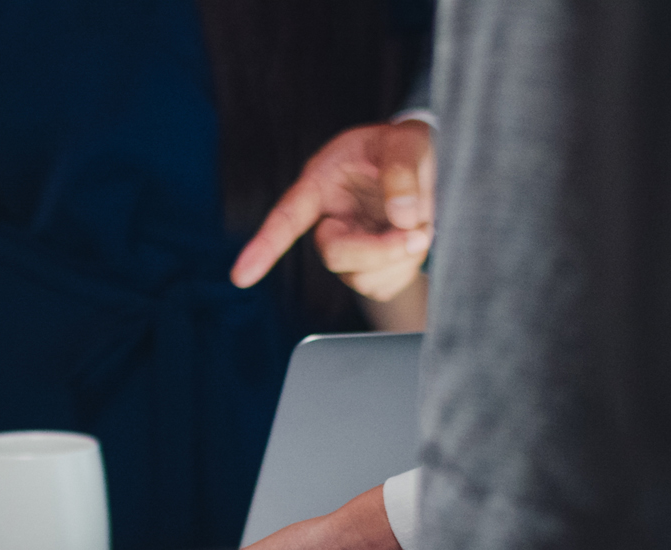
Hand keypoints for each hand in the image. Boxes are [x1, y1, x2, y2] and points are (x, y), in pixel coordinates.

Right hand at [231, 119, 433, 302]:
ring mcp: (348, 248)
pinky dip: (407, 270)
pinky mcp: (368, 272)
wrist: (429, 168)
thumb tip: (401, 216)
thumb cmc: (406, 147)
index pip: (287, 216)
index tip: (241, 276)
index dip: (264, 246)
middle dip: (378, 249)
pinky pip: (380, 288)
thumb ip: (403, 170)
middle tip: (422, 232)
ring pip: (358, 277)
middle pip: (334, 253)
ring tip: (424, 227)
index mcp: (322, 183)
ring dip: (399, 258)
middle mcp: (329, 219)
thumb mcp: (407, 141)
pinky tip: (414, 244)